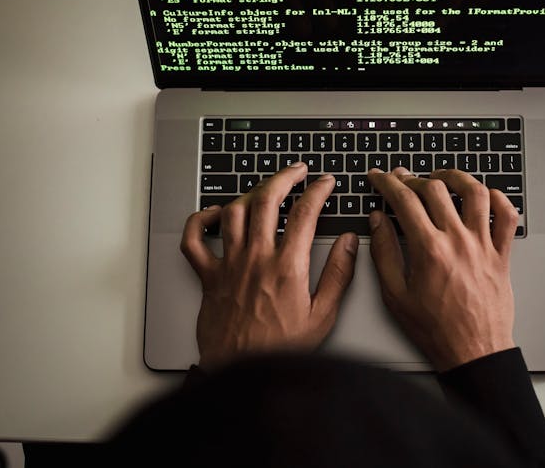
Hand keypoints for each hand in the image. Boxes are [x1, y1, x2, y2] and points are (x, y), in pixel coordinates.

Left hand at [181, 163, 358, 370]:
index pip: (305, 213)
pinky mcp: (208, 276)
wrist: (241, 373)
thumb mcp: (323, 316)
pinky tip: (214, 213)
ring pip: (234, 211)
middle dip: (284, 177)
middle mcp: (255, 258)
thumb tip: (349, 244)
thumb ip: (339, 275)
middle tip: (296, 170)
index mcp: (287, 267)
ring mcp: (228, 264)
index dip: (317, 190)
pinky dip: (200, 220)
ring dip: (250, 193)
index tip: (325, 182)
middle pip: (267, 200)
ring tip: (265, 189)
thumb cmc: (280, 350)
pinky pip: (195, 239)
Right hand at [367, 167, 518, 370]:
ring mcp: (483, 245)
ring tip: (442, 177)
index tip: (380, 177)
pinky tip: (484, 197)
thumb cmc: (435, 329)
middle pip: (435, 189)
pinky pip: (508, 216)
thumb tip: (377, 221)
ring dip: (456, 177)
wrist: (473, 351)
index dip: (387, 183)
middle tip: (403, 179)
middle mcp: (457, 240)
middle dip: (414, 178)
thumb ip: (384, 252)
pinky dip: (499, 199)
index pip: (404, 200)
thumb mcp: (395, 294)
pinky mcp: (502, 254)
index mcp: (428, 249)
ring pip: (475, 192)